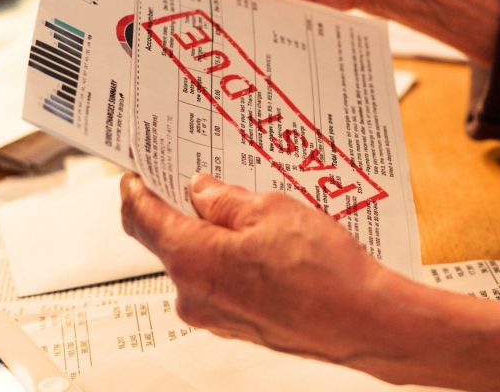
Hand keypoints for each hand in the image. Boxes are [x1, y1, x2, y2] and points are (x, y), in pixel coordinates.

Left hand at [120, 172, 390, 363]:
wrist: (363, 321)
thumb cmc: (324, 271)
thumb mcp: (272, 210)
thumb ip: (226, 199)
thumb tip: (202, 191)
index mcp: (193, 259)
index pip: (141, 218)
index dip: (136, 190)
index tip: (137, 174)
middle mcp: (194, 295)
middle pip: (172, 240)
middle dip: (190, 209)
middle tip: (216, 182)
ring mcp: (216, 316)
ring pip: (202, 262)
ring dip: (219, 236)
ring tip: (261, 215)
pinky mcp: (239, 325)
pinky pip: (224, 283)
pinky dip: (236, 261)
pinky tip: (272, 247)